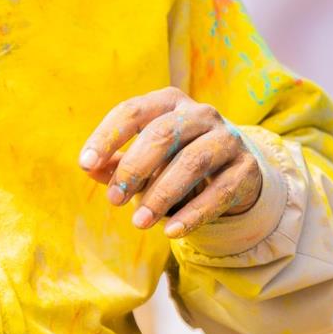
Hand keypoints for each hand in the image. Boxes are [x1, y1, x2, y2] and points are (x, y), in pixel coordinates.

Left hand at [79, 88, 262, 238]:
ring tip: (139, 222)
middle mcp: (200, 113)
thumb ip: (116, 162)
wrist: (234, 173)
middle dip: (134, 168)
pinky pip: (220, 191)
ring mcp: (227, 138)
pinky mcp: (246, 168)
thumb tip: (90, 167)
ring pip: (192, 162)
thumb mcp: (146, 159)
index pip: (133, 111)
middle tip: (114, 199)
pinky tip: (171, 231)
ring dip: (162, 194)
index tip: (85, 164)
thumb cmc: (176, 160)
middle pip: (163, 134)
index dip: (107, 136)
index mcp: (169, 102)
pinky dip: (193, 213)